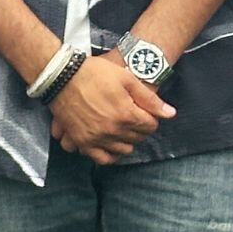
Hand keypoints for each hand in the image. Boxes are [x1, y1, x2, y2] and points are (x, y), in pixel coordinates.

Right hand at [48, 53, 175, 163]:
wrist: (61, 75)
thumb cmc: (94, 73)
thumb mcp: (125, 78)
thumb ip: (149, 98)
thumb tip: (171, 114)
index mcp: (127, 114)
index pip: (151, 126)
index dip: (149, 117)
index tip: (142, 110)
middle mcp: (114, 130)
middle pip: (138, 138)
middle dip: (139, 128)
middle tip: (131, 116)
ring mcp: (97, 138)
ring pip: (123, 150)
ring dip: (126, 140)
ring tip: (119, 127)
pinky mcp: (83, 141)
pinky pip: (101, 158)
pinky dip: (109, 155)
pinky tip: (109, 144)